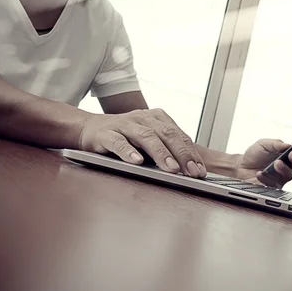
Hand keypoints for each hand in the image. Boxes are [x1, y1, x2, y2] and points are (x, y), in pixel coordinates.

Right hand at [78, 108, 206, 177]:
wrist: (91, 129)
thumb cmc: (126, 139)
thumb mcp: (150, 142)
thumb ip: (167, 151)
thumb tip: (190, 171)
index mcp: (157, 118)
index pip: (179, 136)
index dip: (191, 154)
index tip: (200, 171)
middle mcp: (143, 118)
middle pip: (167, 134)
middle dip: (181, 154)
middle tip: (191, 172)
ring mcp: (124, 124)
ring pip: (146, 137)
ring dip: (161, 153)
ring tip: (171, 169)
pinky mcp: (106, 133)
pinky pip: (119, 142)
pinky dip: (129, 152)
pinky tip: (137, 161)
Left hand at [235, 139, 291, 187]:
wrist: (240, 167)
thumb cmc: (254, 156)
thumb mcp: (263, 144)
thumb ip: (275, 143)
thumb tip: (287, 144)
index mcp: (285, 154)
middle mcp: (285, 166)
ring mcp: (280, 177)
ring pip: (288, 175)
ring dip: (283, 168)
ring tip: (276, 163)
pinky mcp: (273, 186)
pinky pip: (274, 183)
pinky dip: (266, 177)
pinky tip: (260, 173)